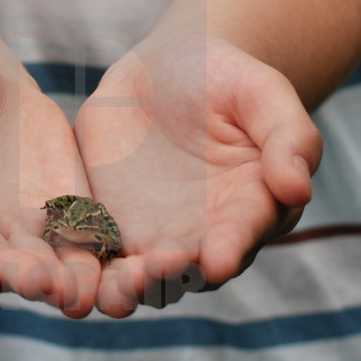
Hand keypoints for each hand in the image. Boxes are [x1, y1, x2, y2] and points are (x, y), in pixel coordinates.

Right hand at [0, 43, 99, 313]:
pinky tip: (124, 264)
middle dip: (22, 277)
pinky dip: (102, 252)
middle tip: (44, 285)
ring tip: (84, 290)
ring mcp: (22, 228)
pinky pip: (86, 236)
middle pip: (0, 264)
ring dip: (66, 281)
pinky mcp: (64, 210)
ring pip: (48, 263)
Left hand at [74, 33, 321, 315]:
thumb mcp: (263, 93)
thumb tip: (298, 186)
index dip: (230, 248)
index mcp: (251, 208)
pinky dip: (80, 267)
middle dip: (168, 278)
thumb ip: (288, 136)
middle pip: (187, 270)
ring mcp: (153, 238)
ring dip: (123, 289)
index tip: (216, 259)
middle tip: (147, 275)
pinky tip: (61, 268)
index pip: (242, 234)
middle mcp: (204, 237)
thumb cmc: (228, 78)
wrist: (168, 71)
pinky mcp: (108, 229)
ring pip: (138, 277)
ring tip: (108, 290)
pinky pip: (92, 254)